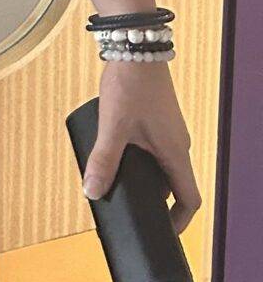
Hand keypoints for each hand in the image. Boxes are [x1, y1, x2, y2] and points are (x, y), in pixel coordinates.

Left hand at [83, 56, 201, 232]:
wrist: (135, 47)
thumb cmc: (130, 85)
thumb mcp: (112, 126)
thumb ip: (103, 160)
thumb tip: (92, 193)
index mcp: (175, 153)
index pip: (189, 199)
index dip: (179, 221)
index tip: (161, 234)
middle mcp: (177, 145)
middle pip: (174, 186)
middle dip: (155, 202)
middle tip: (131, 212)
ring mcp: (168, 132)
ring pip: (161, 167)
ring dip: (145, 180)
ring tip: (117, 187)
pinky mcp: (157, 120)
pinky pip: (153, 150)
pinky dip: (140, 161)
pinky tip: (116, 159)